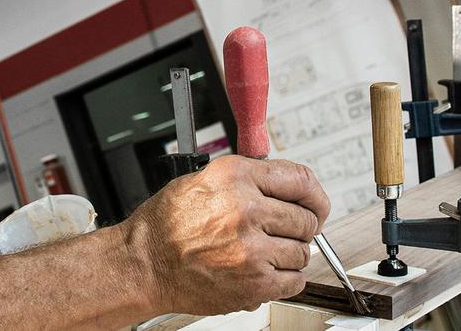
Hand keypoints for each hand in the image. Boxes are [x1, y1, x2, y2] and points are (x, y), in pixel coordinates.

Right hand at [121, 156, 331, 314]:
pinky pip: (294, 280)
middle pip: (306, 219)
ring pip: (302, 252)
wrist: (144, 265)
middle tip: (284, 233)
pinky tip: (266, 271)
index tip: (316, 205)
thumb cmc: (165, 226)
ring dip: (290, 254)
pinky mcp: (254, 283)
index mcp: (235, 177)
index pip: (301, 180)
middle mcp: (246, 209)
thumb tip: (283, 183)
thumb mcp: (202, 180)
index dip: (314, 196)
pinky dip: (286, 279)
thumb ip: (247, 178)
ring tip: (264, 253)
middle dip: (300, 227)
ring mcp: (251, 249)